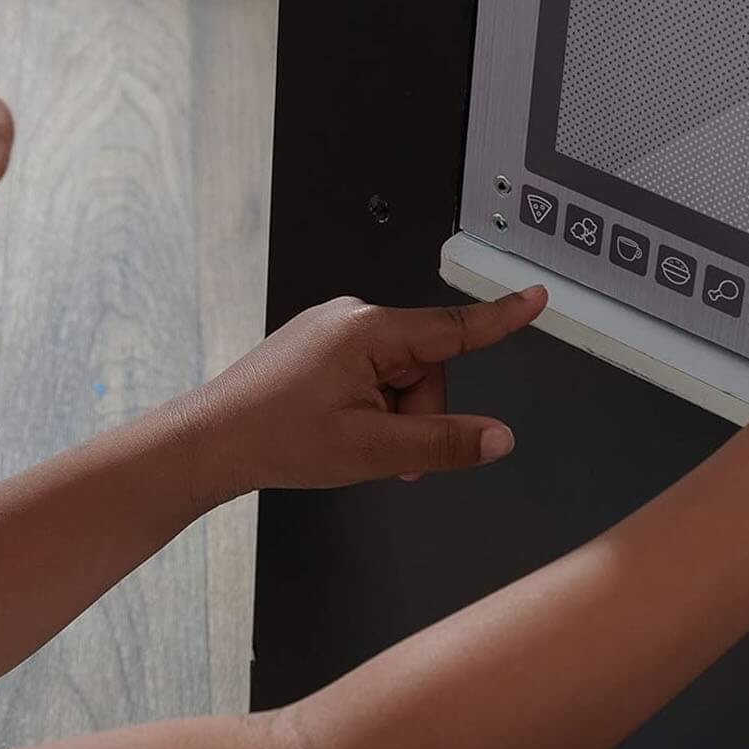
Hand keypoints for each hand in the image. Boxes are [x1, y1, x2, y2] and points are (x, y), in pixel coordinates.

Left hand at [195, 288, 546, 497]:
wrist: (212, 440)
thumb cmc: (275, 437)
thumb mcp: (372, 451)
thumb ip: (443, 444)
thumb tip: (496, 438)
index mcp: (368, 330)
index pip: (454, 327)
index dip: (502, 317)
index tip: (535, 297)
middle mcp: (352, 317)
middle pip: (425, 368)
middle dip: (415, 414)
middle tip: (381, 451)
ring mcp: (333, 328)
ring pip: (398, 377)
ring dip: (390, 416)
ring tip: (349, 441)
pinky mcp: (320, 344)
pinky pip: (369, 373)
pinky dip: (368, 406)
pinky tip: (336, 428)